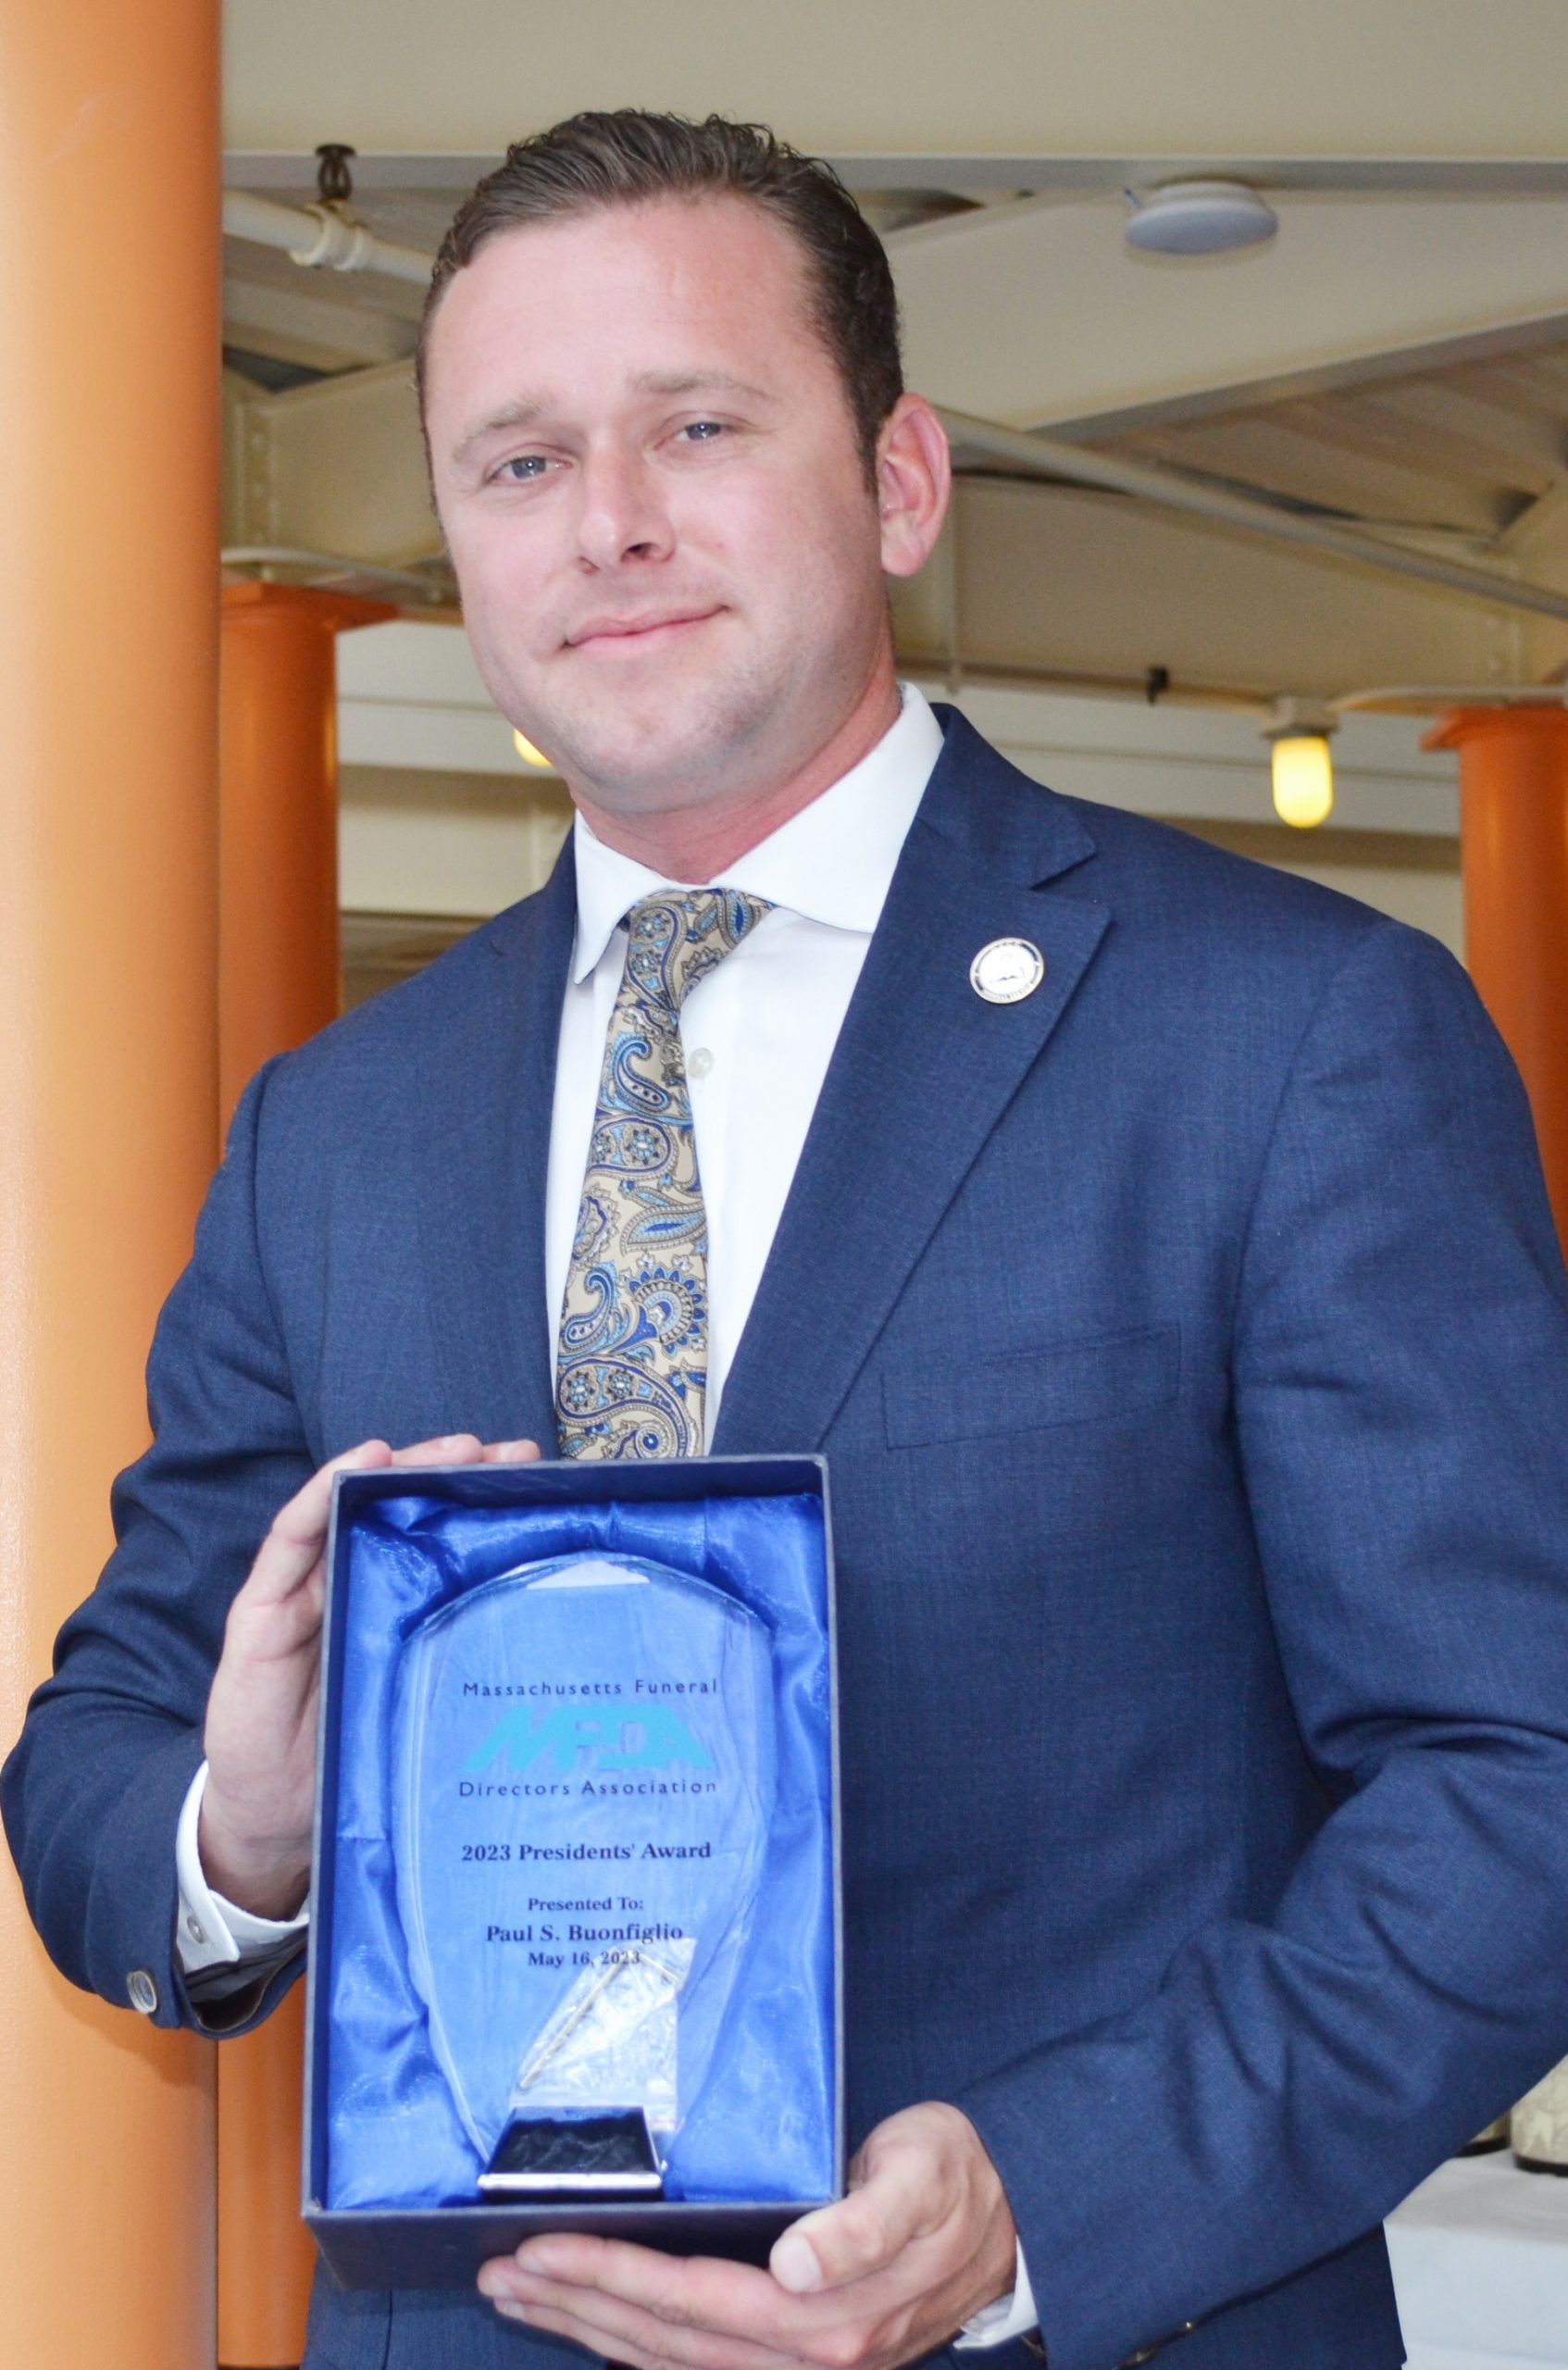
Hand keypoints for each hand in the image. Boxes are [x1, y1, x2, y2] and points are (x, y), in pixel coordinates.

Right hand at [200, 1431, 540, 1916]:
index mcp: (390, 1605)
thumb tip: (556, 1643)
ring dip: (399, 1467)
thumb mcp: (418, 1706)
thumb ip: (457, 1665)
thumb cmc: (350, 1759)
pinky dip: (319, 1495)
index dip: (482, 1502)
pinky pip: (288, 1541)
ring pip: (349, 1506)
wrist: (273, 1825)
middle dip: (454, 1473)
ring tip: (453, 1448)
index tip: (540, 1478)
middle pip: (399, 1510)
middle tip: (512, 1454)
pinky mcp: (260, 1610)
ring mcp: (302, 1592)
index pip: (436, 1536)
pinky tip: (357, 1466)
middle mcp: (348, 1583)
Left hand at [477, 2101, 1017, 2369]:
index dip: (612, 2277)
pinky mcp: (793, 2359)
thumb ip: (863, 2226)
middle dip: (575, 2305)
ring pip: (668, 2360)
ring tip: (518, 2293)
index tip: (542, 2247)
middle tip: (497, 2271)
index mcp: (829, 2317)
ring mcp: (798, 2369)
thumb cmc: (956, 2181)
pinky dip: (631, 2343)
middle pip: (664, 2340)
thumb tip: (798, 2268)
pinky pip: (692, 2360)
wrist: (1009, 2223)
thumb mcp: (922, 2177)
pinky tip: (591, 2321)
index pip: (691, 2301)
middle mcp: (806, 2359)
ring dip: (588, 2328)